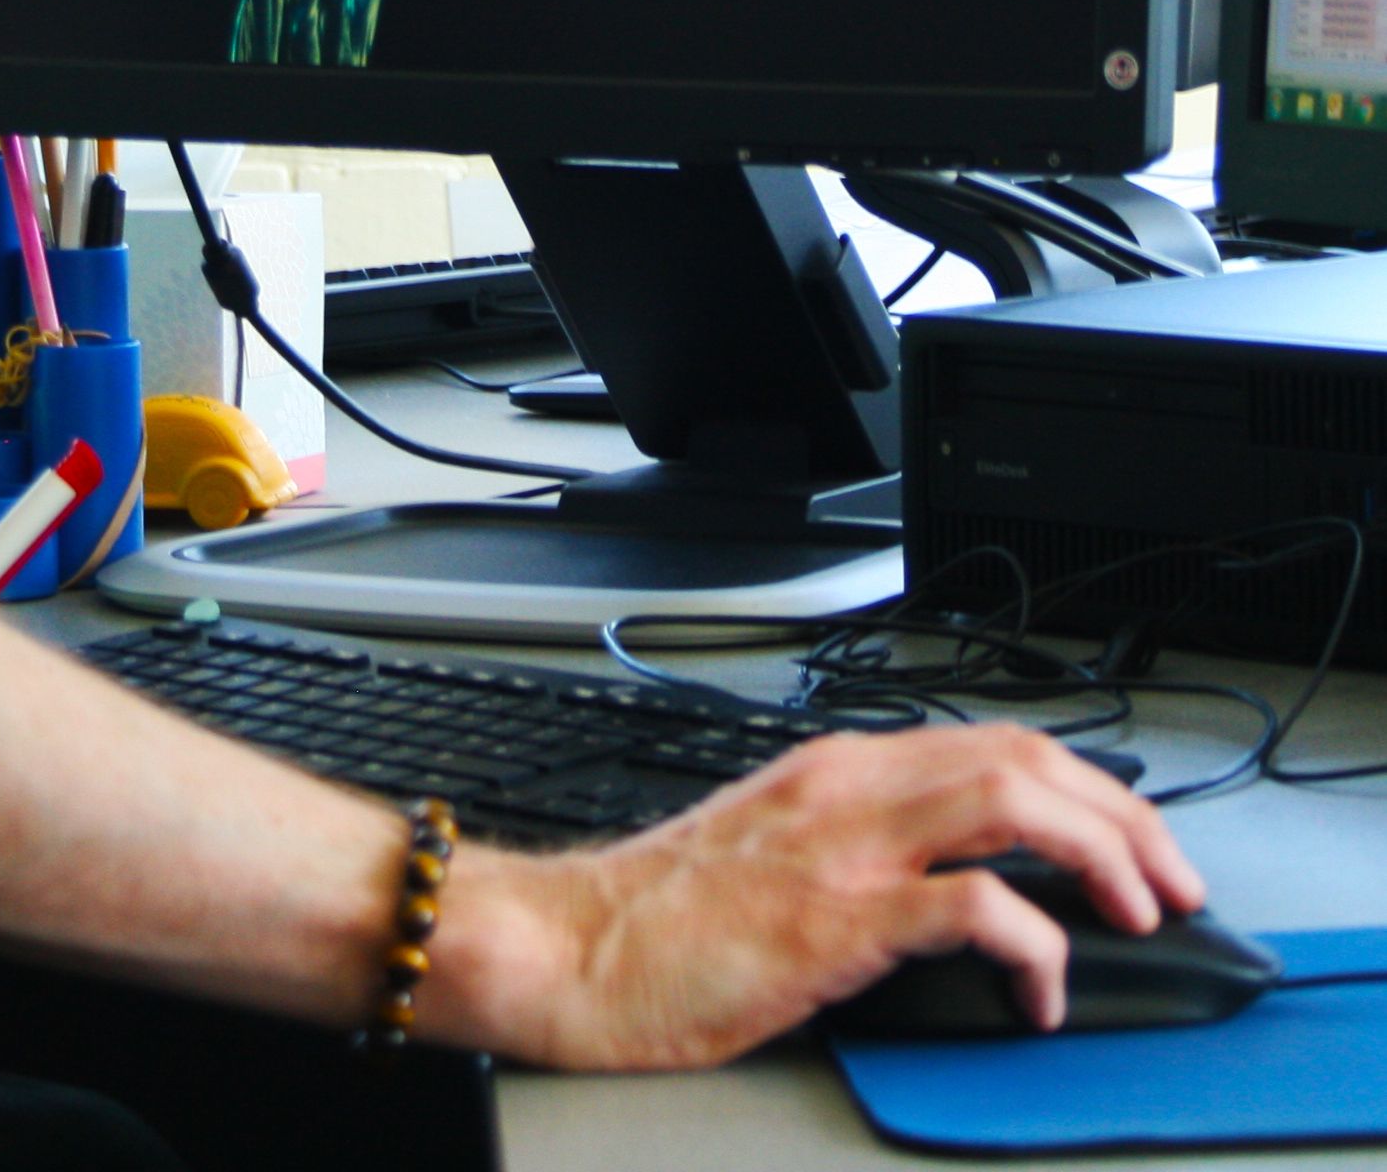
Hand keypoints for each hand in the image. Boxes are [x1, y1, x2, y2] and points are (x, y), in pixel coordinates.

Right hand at [473, 724, 1205, 1069]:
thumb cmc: (655, 920)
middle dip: (1123, 816)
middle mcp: (845, 789)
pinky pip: (974, 909)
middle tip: (1167, 883)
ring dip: (1102, 856)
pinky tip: (1039, 993)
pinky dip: (1036, 948)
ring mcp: (843, 848)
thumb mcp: (767, 852)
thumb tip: (947, 883)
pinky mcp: (836, 920)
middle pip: (1022, 757)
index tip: (1131, 842)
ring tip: (1136, 915)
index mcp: (831, 771)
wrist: (568, 949)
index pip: (989, 741)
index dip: (1084, 786)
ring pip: (1013, 804)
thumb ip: (850, 843)